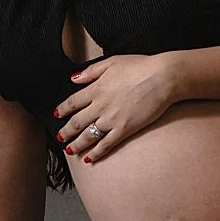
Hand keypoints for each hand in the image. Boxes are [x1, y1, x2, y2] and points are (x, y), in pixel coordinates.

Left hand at [54, 53, 177, 163]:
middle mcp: (100, 105)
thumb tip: (74, 78)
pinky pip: (106, 144)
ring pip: (88, 136)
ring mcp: (111, 119)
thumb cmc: (140, 66)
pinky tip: (89, 158)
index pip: (72, 102)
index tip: (58, 115)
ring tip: (70, 150)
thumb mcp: (112, 62)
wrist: (162, 77)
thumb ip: (91, 71)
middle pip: (77, 122)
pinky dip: (96, 153)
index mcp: (96, 88)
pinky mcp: (125, 129)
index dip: (63, 109)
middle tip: (60, 137)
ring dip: (77, 144)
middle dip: (66, 131)